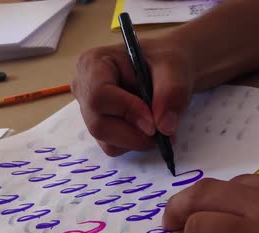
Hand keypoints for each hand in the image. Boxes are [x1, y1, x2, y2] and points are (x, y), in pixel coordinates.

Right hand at [72, 39, 193, 155]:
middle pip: (99, 125)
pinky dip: (135, 143)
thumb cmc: (164, 60)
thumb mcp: (174, 67)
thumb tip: (163, 127)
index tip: (154, 121)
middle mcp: (83, 88)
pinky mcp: (99, 127)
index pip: (99, 96)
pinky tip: (147, 126)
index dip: (127, 112)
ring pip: (106, 140)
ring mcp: (88, 110)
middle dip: (134, 134)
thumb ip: (170, 93)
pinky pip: (113, 146)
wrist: (165, 68)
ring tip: (158, 124)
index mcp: (93, 64)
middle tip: (163, 132)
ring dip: (137, 140)